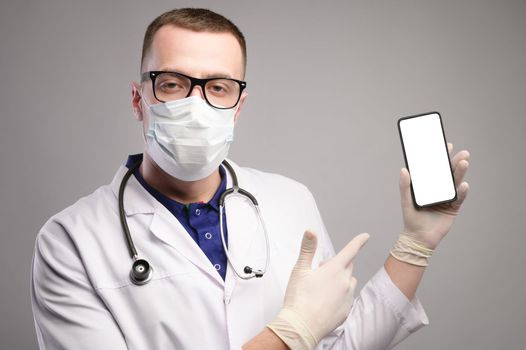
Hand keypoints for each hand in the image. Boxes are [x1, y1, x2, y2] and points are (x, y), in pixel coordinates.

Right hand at [268, 230, 369, 349]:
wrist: (301, 326)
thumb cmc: (299, 298)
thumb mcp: (300, 269)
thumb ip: (308, 249)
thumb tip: (311, 232)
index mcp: (334, 269)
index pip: (350, 250)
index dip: (358, 241)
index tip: (365, 237)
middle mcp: (345, 282)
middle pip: (347, 266)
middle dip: (336, 265)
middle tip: (319, 272)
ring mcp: (348, 297)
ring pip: (348, 282)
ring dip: (340, 281)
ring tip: (322, 289)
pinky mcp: (346, 310)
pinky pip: (347, 298)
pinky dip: (340, 296)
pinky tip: (325, 301)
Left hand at [400, 143, 469, 249]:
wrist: (419, 238)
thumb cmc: (411, 219)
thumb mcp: (406, 201)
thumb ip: (405, 186)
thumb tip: (404, 169)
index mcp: (427, 185)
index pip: (435, 168)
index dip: (440, 157)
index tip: (445, 145)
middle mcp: (438, 189)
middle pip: (448, 173)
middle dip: (455, 162)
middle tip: (462, 153)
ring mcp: (447, 198)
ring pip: (455, 183)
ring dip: (460, 173)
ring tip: (464, 162)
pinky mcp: (453, 208)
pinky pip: (459, 198)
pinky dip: (462, 192)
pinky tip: (464, 185)